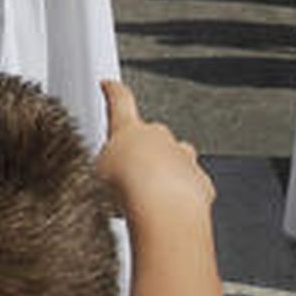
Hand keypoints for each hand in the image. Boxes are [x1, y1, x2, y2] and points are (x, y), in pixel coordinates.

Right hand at [94, 80, 213, 223]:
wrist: (164, 209)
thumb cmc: (128, 189)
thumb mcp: (95, 172)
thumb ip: (101, 164)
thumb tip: (99, 167)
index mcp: (129, 129)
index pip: (119, 101)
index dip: (113, 92)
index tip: (110, 85)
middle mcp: (159, 137)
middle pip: (150, 136)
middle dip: (140, 151)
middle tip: (126, 174)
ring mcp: (182, 158)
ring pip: (173, 159)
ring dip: (162, 173)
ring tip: (145, 197)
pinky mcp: (200, 181)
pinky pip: (189, 184)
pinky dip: (179, 195)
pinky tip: (164, 210)